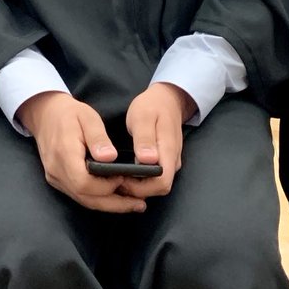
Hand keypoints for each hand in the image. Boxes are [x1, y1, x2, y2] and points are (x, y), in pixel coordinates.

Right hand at [18, 91, 145, 212]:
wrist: (45, 114)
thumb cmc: (69, 114)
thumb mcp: (88, 117)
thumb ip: (99, 138)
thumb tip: (111, 158)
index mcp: (64, 154)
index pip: (83, 183)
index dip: (106, 186)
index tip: (123, 177)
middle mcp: (57, 171)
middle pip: (85, 197)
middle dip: (114, 204)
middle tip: (140, 204)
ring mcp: (55, 178)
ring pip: (83, 200)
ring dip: (108, 204)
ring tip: (133, 203)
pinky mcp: (58, 180)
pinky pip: (78, 195)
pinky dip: (98, 198)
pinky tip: (114, 196)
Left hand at [117, 83, 194, 199]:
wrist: (167, 99)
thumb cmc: (153, 106)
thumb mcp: (143, 116)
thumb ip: (145, 138)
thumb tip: (147, 160)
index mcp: (168, 150)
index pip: (161, 183)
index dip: (141, 187)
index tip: (122, 177)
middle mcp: (173, 161)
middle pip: (159, 188)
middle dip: (137, 190)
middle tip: (114, 178)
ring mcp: (171, 162)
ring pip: (157, 185)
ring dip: (138, 186)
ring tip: (117, 175)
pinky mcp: (165, 161)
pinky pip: (155, 178)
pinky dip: (140, 180)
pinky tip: (126, 172)